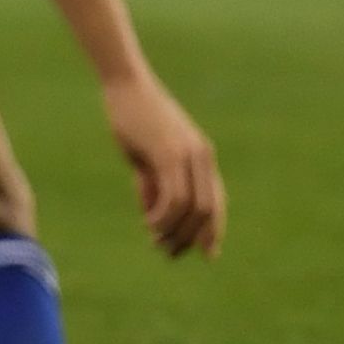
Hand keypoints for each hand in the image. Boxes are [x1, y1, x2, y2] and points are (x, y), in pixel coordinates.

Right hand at [101, 69, 223, 257]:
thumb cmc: (135, 121)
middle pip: (207, 212)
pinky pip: (174, 198)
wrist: (126, 89)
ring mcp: (188, 155)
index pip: (217, 203)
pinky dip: (162, 218)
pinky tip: (148, 223)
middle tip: (166, 251)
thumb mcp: (147, 160)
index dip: (214, 231)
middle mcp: (202, 157)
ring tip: (154, 240)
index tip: (208, 255)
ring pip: (191, 209)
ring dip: (172, 232)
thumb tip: (154, 218)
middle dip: (189, 239)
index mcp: (202, 158)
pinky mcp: (169, 154)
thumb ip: (153, 187)